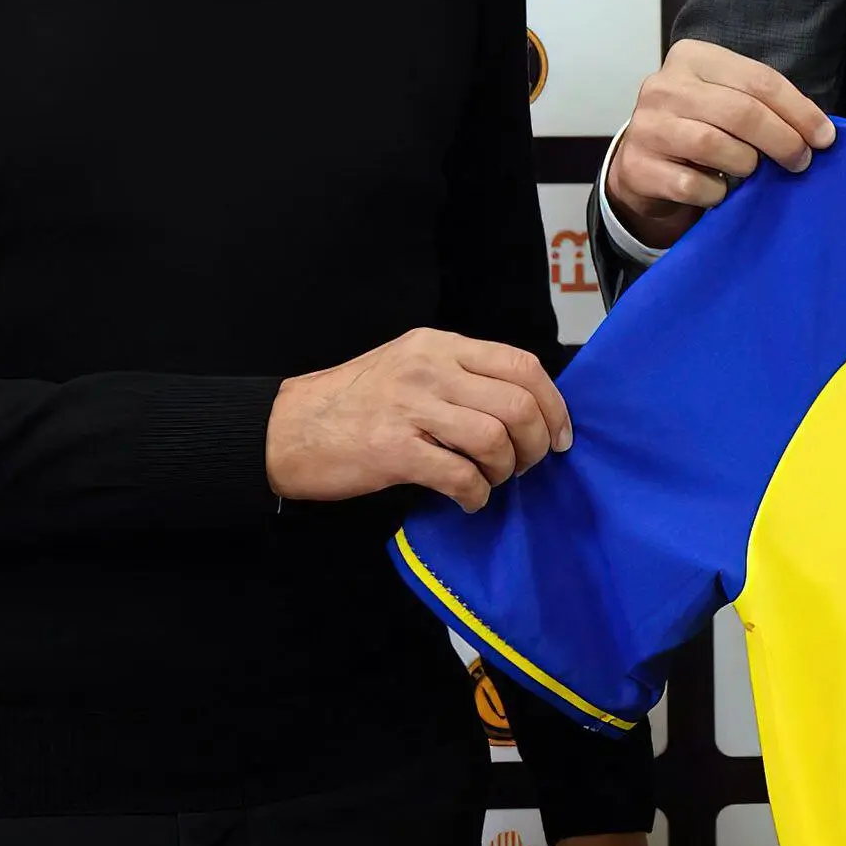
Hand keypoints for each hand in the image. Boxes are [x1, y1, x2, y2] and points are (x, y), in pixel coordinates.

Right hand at [265, 330, 568, 512]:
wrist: (285, 429)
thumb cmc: (351, 403)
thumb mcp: (408, 366)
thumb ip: (461, 376)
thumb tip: (524, 406)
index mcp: (439, 346)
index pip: (522, 365)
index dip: (553, 404)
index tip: (560, 434)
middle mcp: (428, 370)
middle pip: (517, 405)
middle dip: (537, 444)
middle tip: (528, 465)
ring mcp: (409, 408)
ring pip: (495, 440)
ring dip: (507, 470)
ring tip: (493, 480)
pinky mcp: (393, 450)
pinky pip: (460, 475)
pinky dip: (476, 494)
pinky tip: (469, 499)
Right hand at [604, 41, 834, 248]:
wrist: (644, 163)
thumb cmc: (699, 126)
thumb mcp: (727, 100)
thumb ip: (765, 105)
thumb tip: (820, 132)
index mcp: (693, 58)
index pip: (759, 80)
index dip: (799, 110)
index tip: (825, 137)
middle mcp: (664, 86)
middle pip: (741, 111)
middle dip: (782, 140)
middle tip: (801, 160)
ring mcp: (647, 126)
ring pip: (715, 145)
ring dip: (747, 164)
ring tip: (753, 171)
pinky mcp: (638, 167)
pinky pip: (693, 184)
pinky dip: (716, 192)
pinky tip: (720, 190)